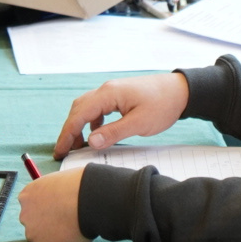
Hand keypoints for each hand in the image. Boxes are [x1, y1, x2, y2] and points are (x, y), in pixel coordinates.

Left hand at [18, 168, 89, 241]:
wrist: (88, 199)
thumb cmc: (77, 186)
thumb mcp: (56, 182)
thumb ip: (50, 194)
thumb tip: (55, 200)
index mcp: (27, 196)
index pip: (30, 207)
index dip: (45, 210)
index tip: (56, 211)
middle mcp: (25, 216)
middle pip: (33, 225)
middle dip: (46, 225)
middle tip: (64, 223)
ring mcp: (33, 234)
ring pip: (43, 240)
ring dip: (54, 237)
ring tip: (73, 228)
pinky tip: (74, 236)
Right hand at [53, 72, 189, 158]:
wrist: (180, 90)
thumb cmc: (163, 105)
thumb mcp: (139, 123)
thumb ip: (114, 133)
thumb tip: (90, 142)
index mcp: (109, 94)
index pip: (79, 114)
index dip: (67, 134)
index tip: (60, 151)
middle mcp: (106, 90)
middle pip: (78, 108)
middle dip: (69, 130)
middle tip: (63, 151)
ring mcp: (112, 91)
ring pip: (86, 107)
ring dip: (79, 125)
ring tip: (78, 145)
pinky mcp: (118, 96)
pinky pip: (98, 108)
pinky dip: (91, 121)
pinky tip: (97, 134)